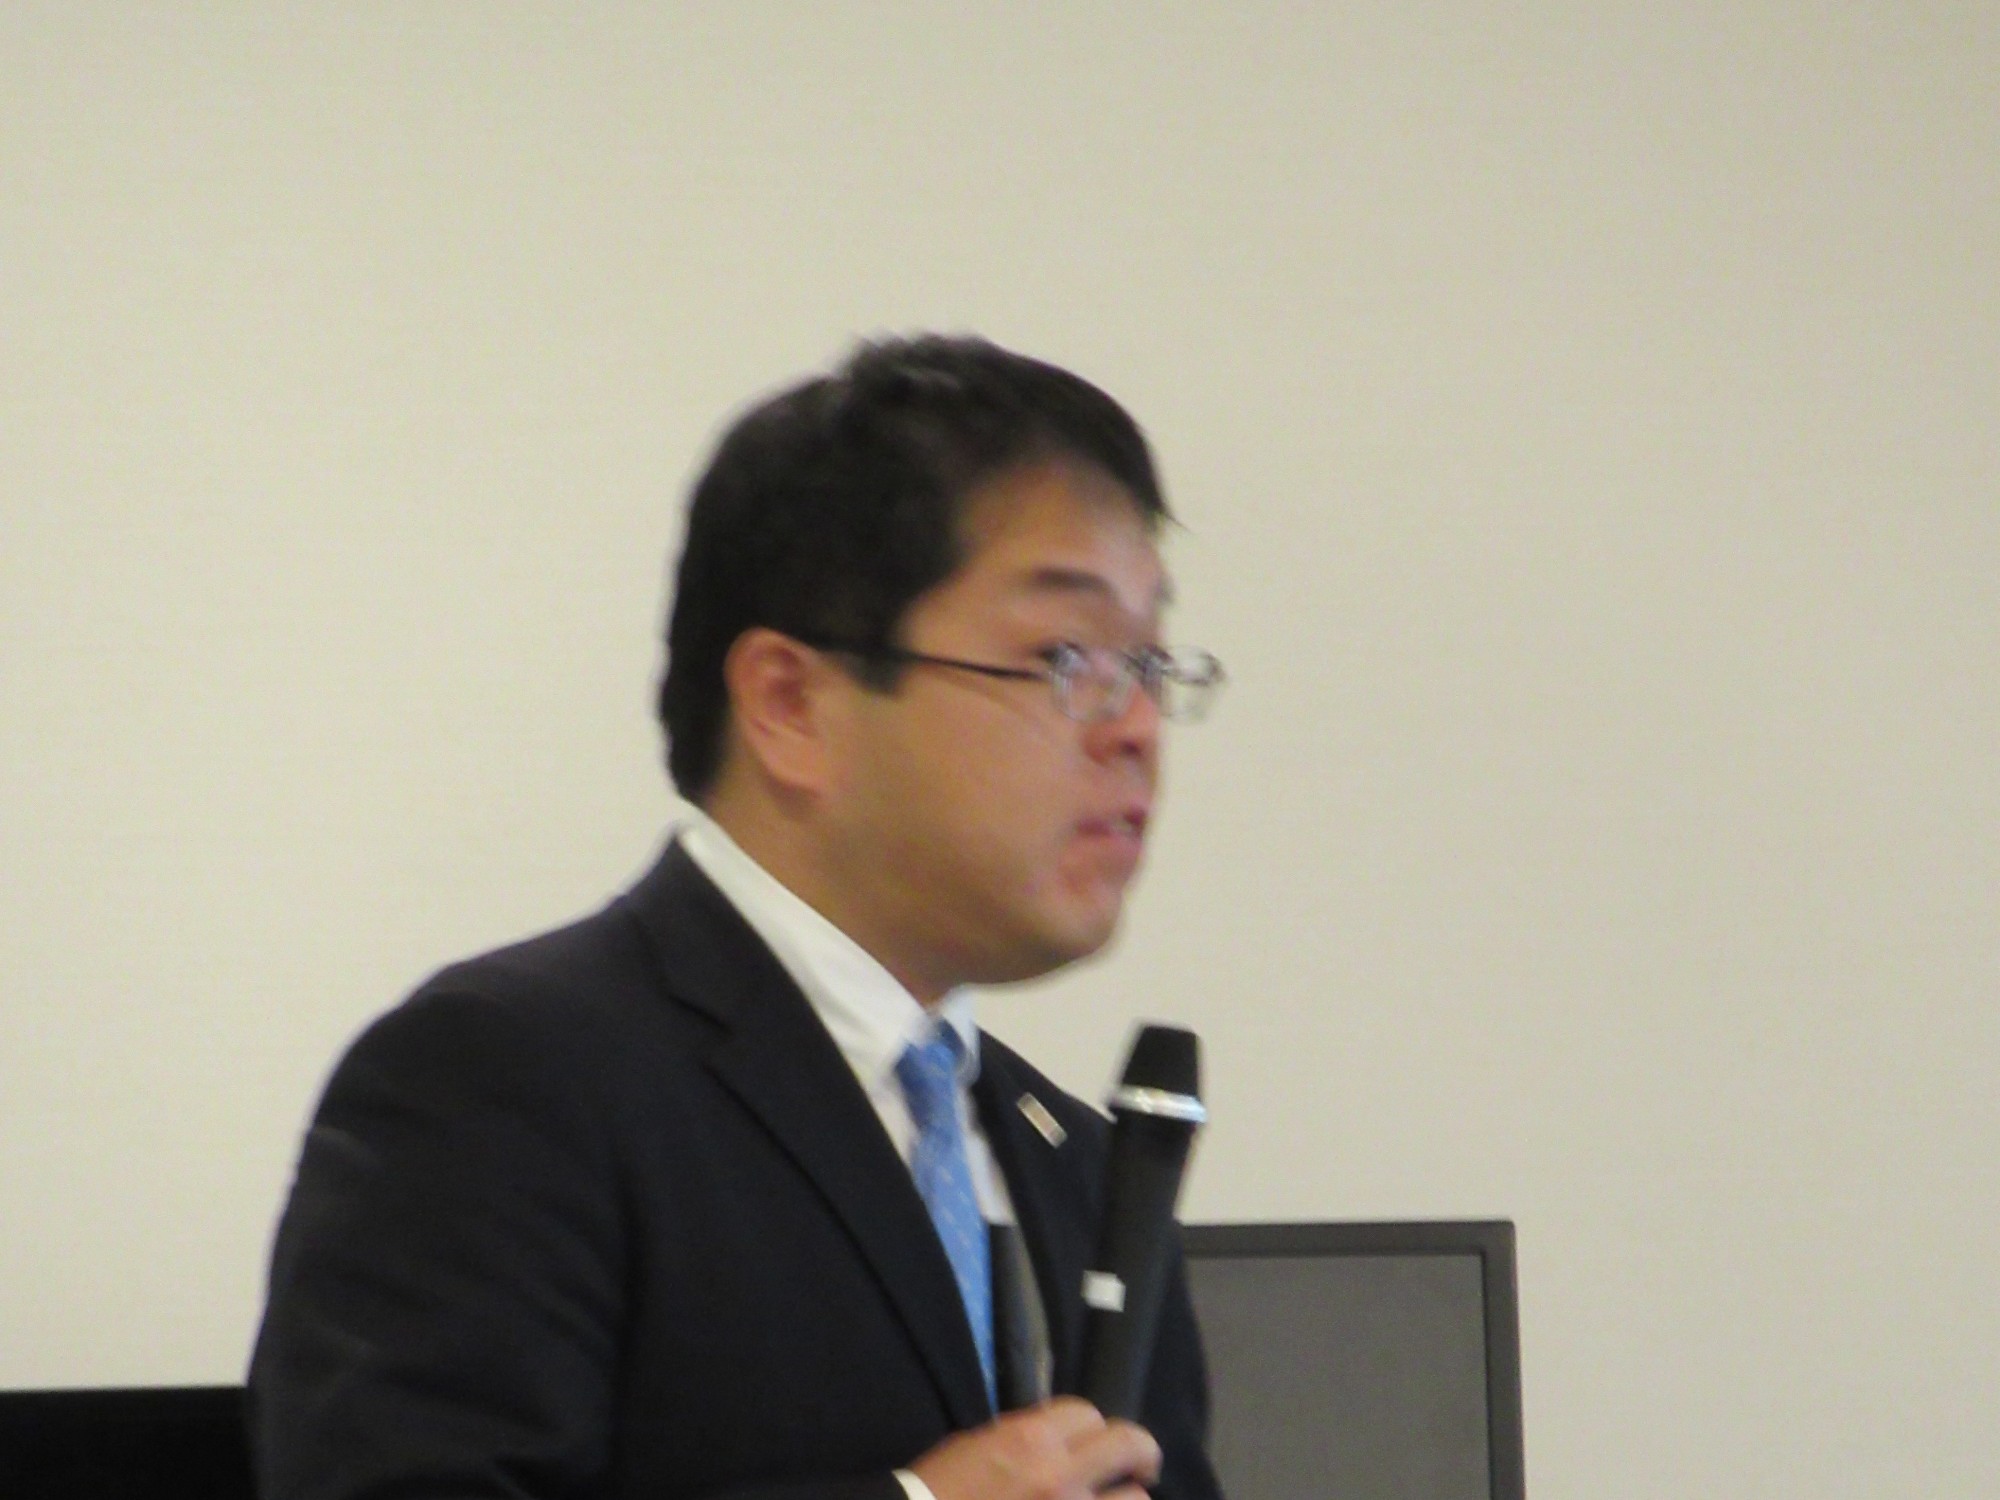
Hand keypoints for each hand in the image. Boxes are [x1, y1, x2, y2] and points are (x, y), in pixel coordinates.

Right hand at [909, 1397, 1161, 1499]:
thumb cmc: (937, 1493)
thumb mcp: (975, 1448)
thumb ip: (1023, 1442)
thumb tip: (1057, 1444)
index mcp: (1029, 1441)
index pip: (1088, 1414)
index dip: (1092, 1427)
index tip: (1095, 1442)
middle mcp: (1061, 1476)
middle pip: (1129, 1446)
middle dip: (1141, 1452)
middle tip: (1142, 1466)